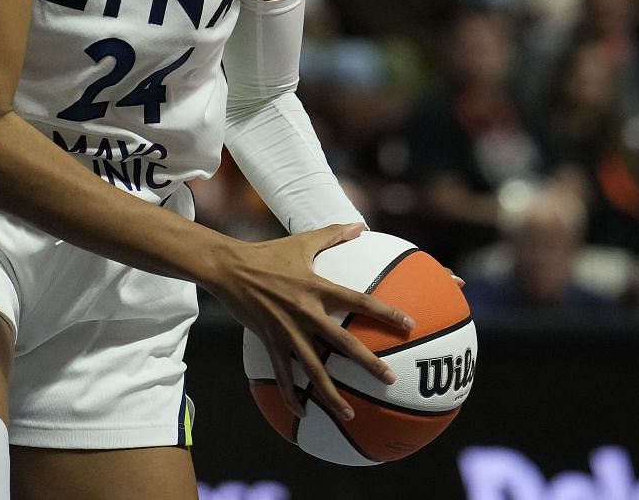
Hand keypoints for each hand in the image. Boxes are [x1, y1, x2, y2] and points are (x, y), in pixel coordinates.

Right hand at [201, 223, 412, 424]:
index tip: (409, 325)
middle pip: (342, 343)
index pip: (358, 301)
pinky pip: (283, 373)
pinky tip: (303, 414)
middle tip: (390, 379)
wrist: (228, 267)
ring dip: (332, 393)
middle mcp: (306, 312)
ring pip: (313, 368)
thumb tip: (360, 225)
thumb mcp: (302, 241)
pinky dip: (292, 395)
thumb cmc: (267, 252)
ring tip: (350, 414)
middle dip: (368, 362)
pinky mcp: (269, 341)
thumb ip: (333, 234)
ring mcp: (286, 330)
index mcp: (317, 288)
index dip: (385, 312)